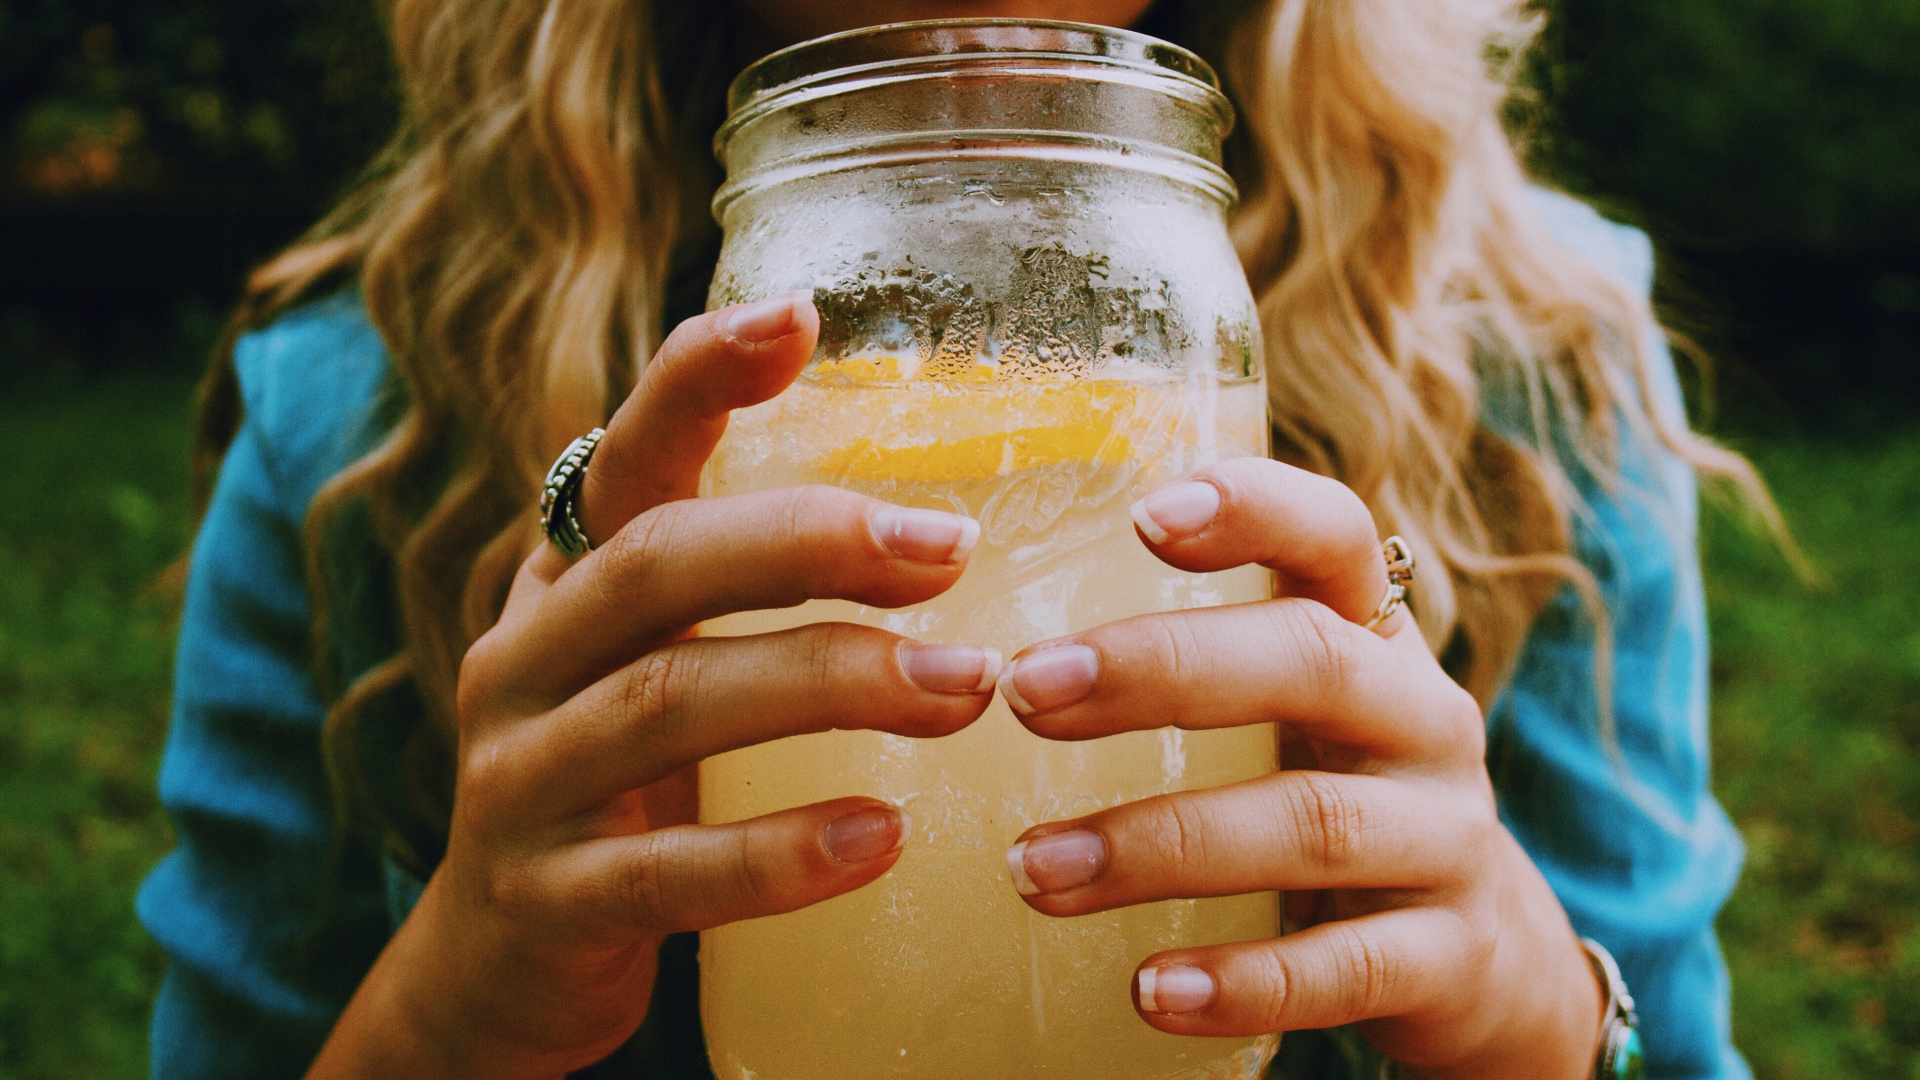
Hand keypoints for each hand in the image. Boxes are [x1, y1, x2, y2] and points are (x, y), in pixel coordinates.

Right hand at [307, 294, 1001, 1079]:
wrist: (499, 963)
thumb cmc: (623, 782)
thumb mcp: (658, 662)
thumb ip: (740, 588)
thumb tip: (934, 522)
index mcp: (564, 583)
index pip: (626, 456)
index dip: (697, 378)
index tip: (800, 318)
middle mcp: (522, 659)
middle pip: (657, 564)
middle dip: (810, 542)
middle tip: (953, 548)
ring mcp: (519, 780)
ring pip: (668, 703)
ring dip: (830, 683)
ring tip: (964, 688)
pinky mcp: (543, 900)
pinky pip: (664, 873)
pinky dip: (778, 853)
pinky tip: (882, 835)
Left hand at [998, 460, 1602, 1078]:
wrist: (1482, 962)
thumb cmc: (1332, 802)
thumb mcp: (1291, 721)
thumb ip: (1191, 675)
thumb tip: (976, 659)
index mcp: (1373, 641)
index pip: (1335, 539)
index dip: (1255, 509)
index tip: (1144, 515)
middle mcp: (1424, 719)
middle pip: (1310, 663)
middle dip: (1162, 669)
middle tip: (1025, 692)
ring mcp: (1447, 838)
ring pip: (1311, 824)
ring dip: (1161, 844)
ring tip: (1033, 869)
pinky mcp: (1447, 957)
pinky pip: (1345, 967)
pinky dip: (1243, 980)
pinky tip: (1148, 991)